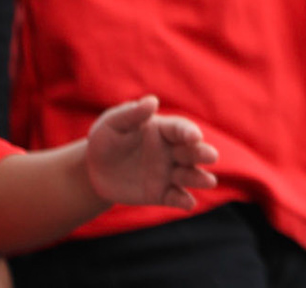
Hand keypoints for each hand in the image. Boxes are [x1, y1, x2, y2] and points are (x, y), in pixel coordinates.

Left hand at [84, 96, 219, 210]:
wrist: (93, 170)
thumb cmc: (105, 139)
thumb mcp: (113, 124)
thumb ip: (131, 114)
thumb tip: (152, 101)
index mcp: (163, 130)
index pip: (180, 129)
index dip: (189, 132)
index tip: (195, 137)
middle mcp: (171, 151)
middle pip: (192, 151)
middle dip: (203, 153)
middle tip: (211, 156)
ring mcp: (168, 173)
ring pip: (189, 175)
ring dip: (199, 178)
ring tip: (209, 182)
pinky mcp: (160, 193)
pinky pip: (175, 197)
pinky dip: (184, 201)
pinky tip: (189, 204)